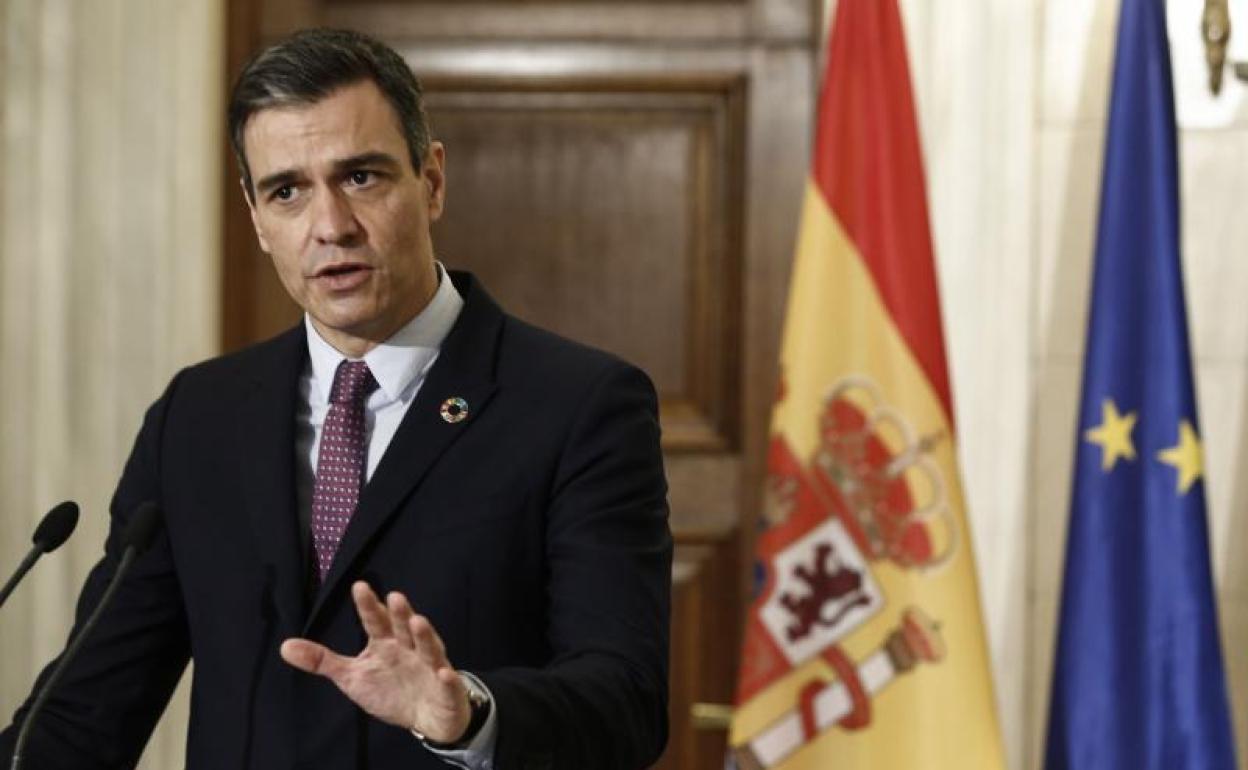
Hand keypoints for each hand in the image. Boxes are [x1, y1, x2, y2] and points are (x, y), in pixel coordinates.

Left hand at [279, 581, 471, 742]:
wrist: (426, 716)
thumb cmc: (389, 690)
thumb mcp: (352, 676)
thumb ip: (322, 661)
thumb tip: (284, 646)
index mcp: (386, 645)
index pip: (376, 622)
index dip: (368, 606)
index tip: (359, 587)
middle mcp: (409, 650)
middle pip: (404, 629)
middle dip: (400, 614)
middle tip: (394, 597)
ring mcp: (430, 668)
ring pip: (429, 650)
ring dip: (424, 637)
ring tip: (418, 621)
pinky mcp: (445, 690)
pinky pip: (447, 685)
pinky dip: (447, 680)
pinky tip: (444, 673)